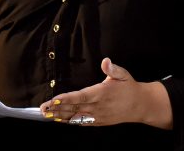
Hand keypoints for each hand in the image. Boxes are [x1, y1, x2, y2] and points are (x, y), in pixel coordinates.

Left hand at [38, 58, 171, 128]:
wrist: (140, 105)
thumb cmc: (129, 87)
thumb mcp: (123, 74)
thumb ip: (113, 69)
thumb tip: (106, 61)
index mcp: (102, 93)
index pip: (81, 96)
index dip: (67, 99)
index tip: (55, 100)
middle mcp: (98, 106)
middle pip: (74, 108)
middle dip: (58, 109)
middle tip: (43, 108)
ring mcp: (98, 116)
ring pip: (76, 117)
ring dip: (61, 116)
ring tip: (47, 115)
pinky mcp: (99, 121)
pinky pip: (82, 122)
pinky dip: (70, 121)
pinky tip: (60, 120)